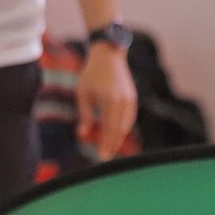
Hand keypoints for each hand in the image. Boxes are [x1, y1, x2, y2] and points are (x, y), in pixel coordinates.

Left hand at [77, 42, 137, 160]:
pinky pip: (129, 118)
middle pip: (119, 131)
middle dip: (113, 145)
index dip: (106, 145)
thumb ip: (84, 115)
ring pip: (126, 126)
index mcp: (110, 102)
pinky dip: (123, 128)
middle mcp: (122, 102)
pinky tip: (116, 134)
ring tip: (110, 148)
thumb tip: (82, 135)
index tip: (101, 158)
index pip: (109, 130)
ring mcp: (130, 100)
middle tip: (105, 157)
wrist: (108, 56)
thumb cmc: (91, 75)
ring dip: (118, 138)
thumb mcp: (83, 94)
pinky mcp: (132, 98)